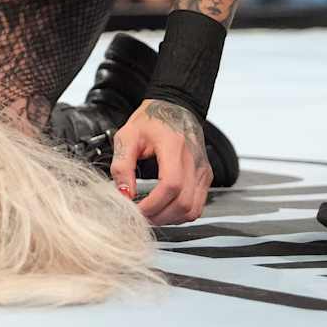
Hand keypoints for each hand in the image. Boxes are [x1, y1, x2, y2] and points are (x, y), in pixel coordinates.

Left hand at [112, 99, 211, 225]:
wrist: (173, 108)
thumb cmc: (151, 120)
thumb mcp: (127, 136)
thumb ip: (122, 165)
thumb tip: (124, 194)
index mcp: (174, 146)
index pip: (170, 185)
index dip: (152, 204)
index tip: (135, 209)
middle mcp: (193, 159)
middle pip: (183, 202)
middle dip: (159, 216)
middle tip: (139, 216)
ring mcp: (202, 170)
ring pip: (192, 209)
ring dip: (170, 219)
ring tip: (150, 214)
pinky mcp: (205, 177)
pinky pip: (197, 206)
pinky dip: (180, 214)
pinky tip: (164, 209)